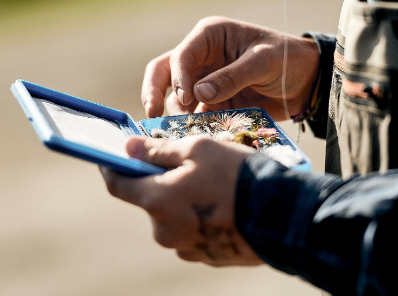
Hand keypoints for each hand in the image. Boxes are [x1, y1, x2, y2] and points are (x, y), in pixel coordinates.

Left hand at [100, 136, 262, 266]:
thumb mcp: (198, 148)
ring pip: (176, 217)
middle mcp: (166, 231)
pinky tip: (226, 204)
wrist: (281, 214)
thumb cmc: (237, 175)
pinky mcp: (209, 257)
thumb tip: (128, 147)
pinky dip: (204, 217)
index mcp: (157, 201)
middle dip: (164, 182)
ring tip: (216, 186)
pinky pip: (197, 232)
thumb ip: (158, 149)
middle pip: (152, 200)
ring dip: (186, 201)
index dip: (112, 168)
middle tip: (191, 165)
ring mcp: (188, 247)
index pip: (118, 184)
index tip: (110, 158)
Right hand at [142, 16, 319, 120]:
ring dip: (178, 114)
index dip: (179, 77)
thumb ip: (232, 76)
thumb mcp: (263, 62)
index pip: (182, 55)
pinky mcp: (214, 102)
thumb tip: (198, 94)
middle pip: (164, 72)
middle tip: (152, 114)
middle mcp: (202, 57)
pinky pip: (196, 114)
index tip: (186, 98)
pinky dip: (193, 125)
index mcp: (210, 36)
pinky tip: (196, 136)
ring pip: (176, 98)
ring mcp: (206, 81)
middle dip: (154, 92)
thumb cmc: (287, 58)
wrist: (307, 81)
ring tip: (184, 130)